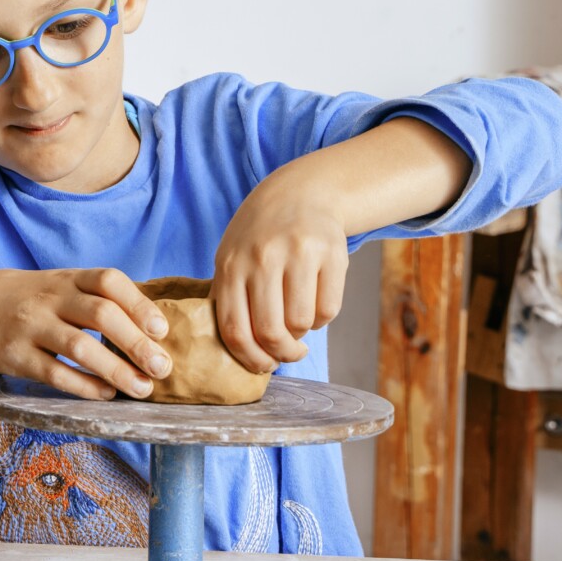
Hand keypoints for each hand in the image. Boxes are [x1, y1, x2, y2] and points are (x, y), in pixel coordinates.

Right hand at [0, 268, 171, 400]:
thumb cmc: (24, 299)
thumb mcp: (56, 286)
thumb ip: (93, 298)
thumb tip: (149, 329)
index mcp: (65, 278)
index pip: (108, 280)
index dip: (139, 304)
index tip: (161, 329)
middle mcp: (49, 298)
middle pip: (101, 314)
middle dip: (137, 343)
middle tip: (162, 368)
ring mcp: (30, 326)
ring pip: (80, 346)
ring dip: (116, 370)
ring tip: (141, 388)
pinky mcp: (14, 356)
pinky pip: (55, 373)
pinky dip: (84, 386)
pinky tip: (104, 395)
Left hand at [213, 171, 349, 372]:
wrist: (299, 194)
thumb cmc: (260, 238)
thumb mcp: (232, 259)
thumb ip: (230, 299)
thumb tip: (242, 353)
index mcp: (231, 265)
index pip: (234, 329)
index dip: (250, 359)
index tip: (263, 366)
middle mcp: (262, 258)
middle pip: (270, 332)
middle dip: (282, 354)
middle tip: (290, 353)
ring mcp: (297, 253)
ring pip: (302, 323)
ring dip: (303, 335)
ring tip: (300, 322)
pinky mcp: (331, 253)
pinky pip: (328, 310)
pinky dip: (322, 319)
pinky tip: (315, 303)